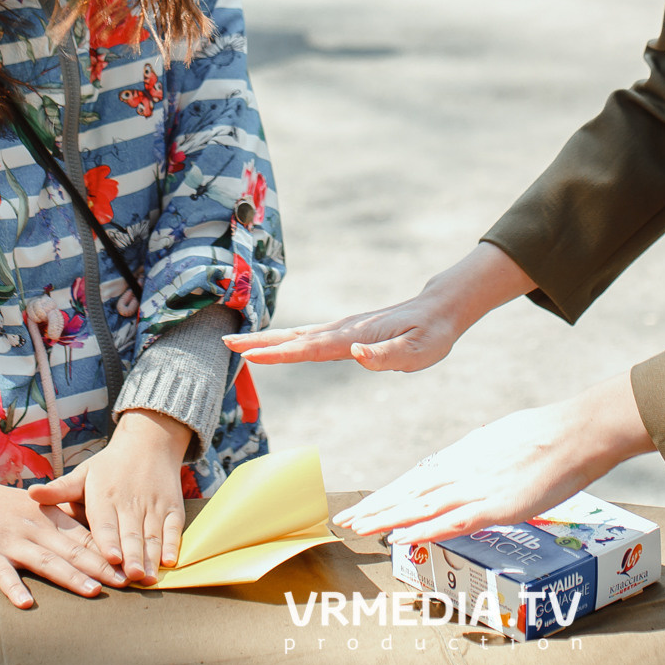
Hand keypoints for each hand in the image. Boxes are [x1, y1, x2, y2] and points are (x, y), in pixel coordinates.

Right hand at [0, 452, 121, 607]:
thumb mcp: (33, 506)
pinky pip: (1, 574)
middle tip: (128, 582)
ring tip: (93, 592)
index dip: (110, 550)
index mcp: (48, 516)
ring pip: (45, 561)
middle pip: (73, 549)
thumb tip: (94, 533)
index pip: (85, 535)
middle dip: (102, 567)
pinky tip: (26, 603)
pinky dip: (14, 588)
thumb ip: (60, 518)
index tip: (134, 564)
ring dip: (70, 577)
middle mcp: (34, 527)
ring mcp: (10, 540)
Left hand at [28, 409, 191, 583]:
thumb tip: (31, 493)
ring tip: (148, 578)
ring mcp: (154, 505)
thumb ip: (60, 489)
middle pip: (131, 533)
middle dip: (133, 556)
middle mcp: (130, 502)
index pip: (106, 523)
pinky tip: (171, 562)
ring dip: (152, 557)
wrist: (149, 442)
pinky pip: (174, 528)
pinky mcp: (173, 507)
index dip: (108, 541)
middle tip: (131, 577)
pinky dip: (174, 544)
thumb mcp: (83, 474)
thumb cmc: (109, 465)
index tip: (109, 558)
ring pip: (153, 534)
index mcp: (105, 496)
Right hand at [226, 242, 532, 372]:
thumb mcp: (419, 351)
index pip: (311, 348)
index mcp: (355, 337)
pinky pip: (309, 336)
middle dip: (260, 342)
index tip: (250, 355)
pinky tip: (274, 344)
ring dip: (267, 339)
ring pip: (298, 334)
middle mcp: (344, 330)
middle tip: (225, 341)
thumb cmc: (431, 333)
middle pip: (295, 337)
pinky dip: (285, 339)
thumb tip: (357, 355)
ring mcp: (343, 329)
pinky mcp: (346, 331)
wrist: (439, 308)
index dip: (280, 354)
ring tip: (237, 342)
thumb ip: (388, 355)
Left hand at [333, 373, 655, 544]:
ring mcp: (477, 489)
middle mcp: (464, 471)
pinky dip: (423, 532)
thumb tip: (475, 461)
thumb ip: (486, 457)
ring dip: (388, 520)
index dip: (391, 494)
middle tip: (347, 519)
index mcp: (466, 456)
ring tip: (360, 528)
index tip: (368, 504)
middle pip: (411, 493)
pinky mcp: (494, 506)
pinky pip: (451, 524)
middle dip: (378, 507)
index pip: (419, 480)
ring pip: (421, 508)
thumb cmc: (549, 435)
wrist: (575, 432)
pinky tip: (401, 538)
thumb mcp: (505, 441)